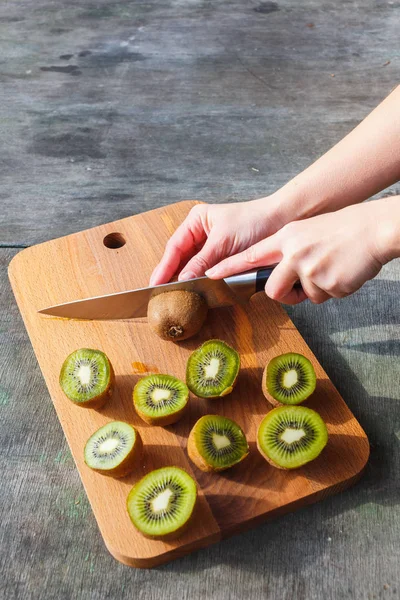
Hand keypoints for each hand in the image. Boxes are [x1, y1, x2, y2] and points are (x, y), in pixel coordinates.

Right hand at [150, 197, 283, 284]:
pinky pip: (208, 271)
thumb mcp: (223, 242)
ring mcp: (212, 246)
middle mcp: (201, 232)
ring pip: (193, 266)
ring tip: (175, 294)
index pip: (175, 247)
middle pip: (181, 258)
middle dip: (172, 275)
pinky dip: (202, 280)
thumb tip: (184, 279)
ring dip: (187, 279)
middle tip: (161, 293)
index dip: (164, 267)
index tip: (155, 283)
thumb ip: (202, 262)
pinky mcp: (224, 258)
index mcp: (196, 221)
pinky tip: (196, 290)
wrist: (282, 221)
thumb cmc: (254, 222)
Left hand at [206, 201, 387, 304]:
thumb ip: (286, 251)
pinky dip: (334, 290)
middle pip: (272, 289)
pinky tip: (342, 272)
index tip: (209, 275)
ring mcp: (311, 270)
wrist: (372, 229)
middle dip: (283, 295)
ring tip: (331, 268)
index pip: (250, 256)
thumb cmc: (341, 230)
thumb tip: (275, 276)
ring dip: (316, 290)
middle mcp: (294, 253)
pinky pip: (324, 298)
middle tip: (297, 288)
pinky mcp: (328, 284)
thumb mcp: (306, 232)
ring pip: (303, 296)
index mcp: (286, 238)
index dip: (228, 267)